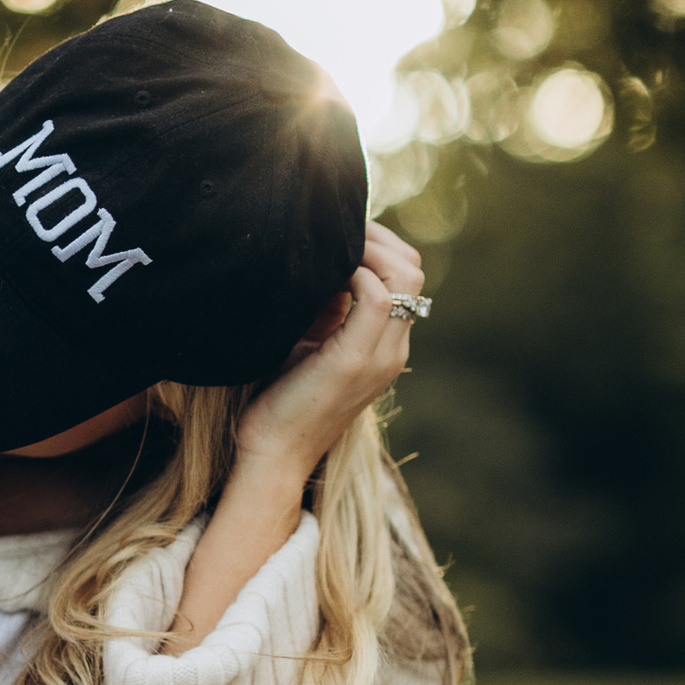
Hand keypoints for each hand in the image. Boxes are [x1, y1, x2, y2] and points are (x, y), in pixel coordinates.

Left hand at [228, 222, 425, 494]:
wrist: (271, 454)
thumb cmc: (279, 399)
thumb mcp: (310, 342)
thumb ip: (326, 308)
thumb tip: (320, 262)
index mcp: (386, 345)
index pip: (408, 275)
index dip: (379, 244)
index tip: (340, 231)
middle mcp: (393, 349)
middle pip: (413, 269)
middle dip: (377, 237)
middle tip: (335, 229)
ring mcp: (380, 356)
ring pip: (405, 276)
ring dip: (367, 248)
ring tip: (329, 247)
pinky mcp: (354, 361)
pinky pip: (376, 297)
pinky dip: (352, 272)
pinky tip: (321, 274)